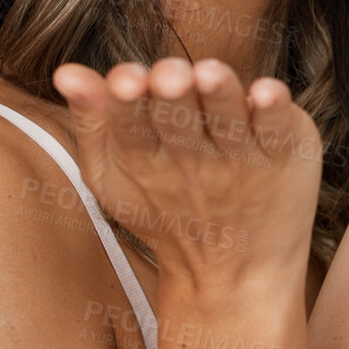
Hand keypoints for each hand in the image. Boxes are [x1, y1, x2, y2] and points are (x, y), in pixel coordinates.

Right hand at [53, 57, 322, 286]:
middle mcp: (194, 160)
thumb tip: (65, 71)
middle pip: (178, 118)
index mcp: (146, 159)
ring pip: (228, 120)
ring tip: (210, 73)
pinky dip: (274, 112)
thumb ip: (90, 121)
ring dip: (219, 95)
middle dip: (171, 93)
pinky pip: (278, 132)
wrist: (237, 277)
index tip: (126, 79)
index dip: (127, 101)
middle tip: (169, 75)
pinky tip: (267, 92)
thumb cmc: (166, 212)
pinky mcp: (283, 157)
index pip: (130, 126)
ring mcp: (241, 160)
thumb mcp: (112, 177)